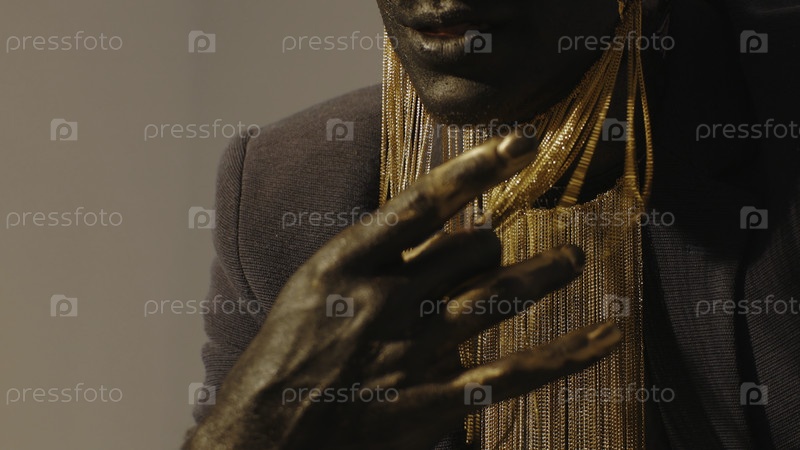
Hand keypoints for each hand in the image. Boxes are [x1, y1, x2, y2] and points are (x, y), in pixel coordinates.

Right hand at [185, 132, 620, 449]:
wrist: (261, 442)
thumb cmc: (277, 365)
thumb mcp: (307, 292)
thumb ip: (367, 258)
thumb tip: (427, 232)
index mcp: (347, 264)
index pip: (423, 201)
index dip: (477, 167)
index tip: (520, 142)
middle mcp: (387, 298)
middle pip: (471, 249)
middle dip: (496, 246)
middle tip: (500, 249)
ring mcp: (414, 349)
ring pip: (501, 295)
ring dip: (546, 272)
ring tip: (573, 258)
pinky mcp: (436, 400)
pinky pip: (517, 371)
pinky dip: (569, 353)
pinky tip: (607, 337)